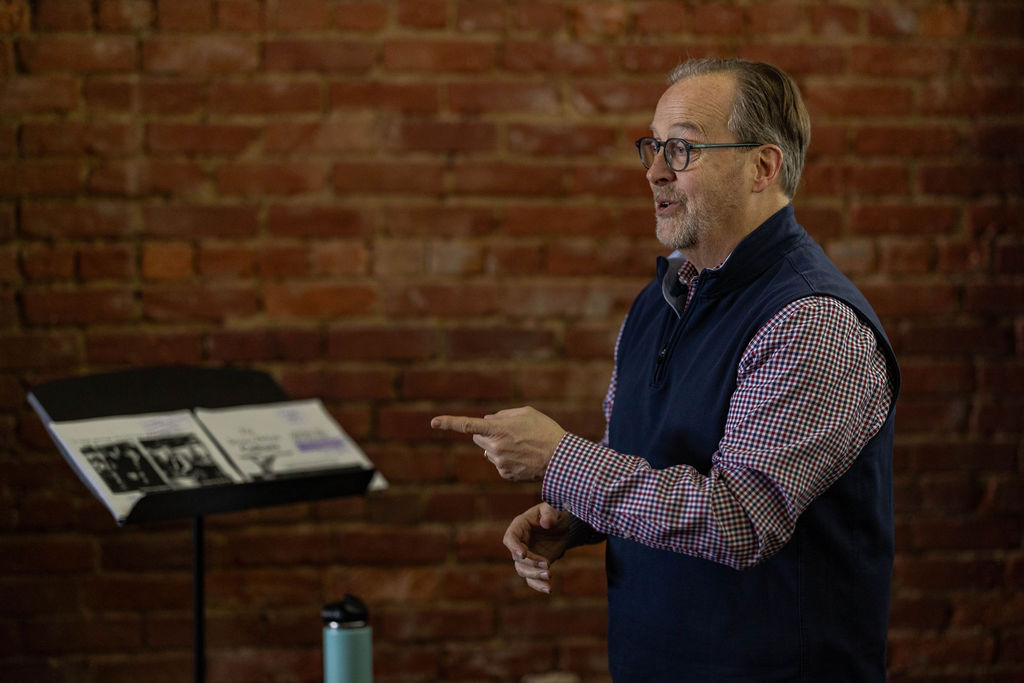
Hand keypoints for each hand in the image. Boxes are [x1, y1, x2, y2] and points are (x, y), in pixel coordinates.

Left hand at [430, 406, 564, 480]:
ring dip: (498, 446)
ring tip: (522, 445)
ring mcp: (499, 463)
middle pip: (478, 438)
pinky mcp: (505, 474)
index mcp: (498, 429)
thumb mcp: (526, 413)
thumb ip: (503, 415)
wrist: (561, 458)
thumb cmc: (545, 431)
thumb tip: (486, 421)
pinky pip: (498, 463)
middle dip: (487, 433)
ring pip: (488, 451)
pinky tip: (523, 457)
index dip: (449, 423)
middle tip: (509, 432)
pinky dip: (507, 459)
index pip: (468, 425)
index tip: (433, 422)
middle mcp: (495, 448)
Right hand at [503, 503, 570, 593]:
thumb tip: (546, 523)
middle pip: (517, 558)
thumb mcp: (552, 509)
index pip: (510, 538)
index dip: (514, 547)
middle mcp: (519, 543)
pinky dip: (538, 585)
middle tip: (547, 565)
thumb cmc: (554, 515)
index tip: (523, 554)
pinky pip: (531, 579)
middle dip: (531, 563)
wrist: (563, 528)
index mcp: (519, 527)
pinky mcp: (534, 567)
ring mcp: (525, 557)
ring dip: (535, 575)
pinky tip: (548, 589)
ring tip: (549, 575)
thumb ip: (549, 513)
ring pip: (523, 570)